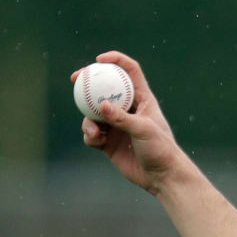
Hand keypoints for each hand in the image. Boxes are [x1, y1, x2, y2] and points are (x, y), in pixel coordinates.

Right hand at [74, 50, 183, 194]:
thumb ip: (122, 118)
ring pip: (93, 113)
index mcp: (142, 99)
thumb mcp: (144, 130)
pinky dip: (90, 136)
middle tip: (75, 79)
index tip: (99, 60)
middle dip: (88, 82)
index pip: (130, 72)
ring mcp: (117, 125)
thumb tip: (101, 105)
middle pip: (105, 88)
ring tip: (94, 132)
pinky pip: (91, 134)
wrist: (161, 176)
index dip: (116, 60)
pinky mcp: (109, 142)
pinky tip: (97, 142)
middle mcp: (128, 110)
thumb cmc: (161, 149)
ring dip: (88, 119)